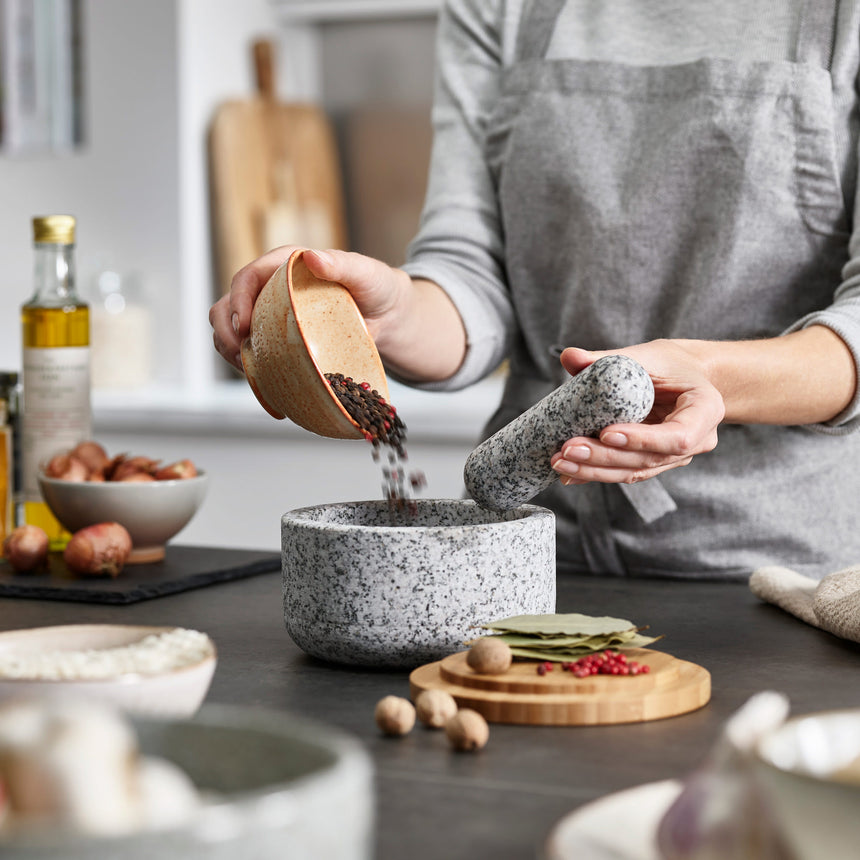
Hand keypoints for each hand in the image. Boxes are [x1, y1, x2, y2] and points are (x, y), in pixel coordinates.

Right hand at [209, 246, 405, 372]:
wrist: (387, 316)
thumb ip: (342, 263)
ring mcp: (270, 318)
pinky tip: (266, 391)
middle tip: (240, 356)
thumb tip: (312, 257)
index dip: (237, 301)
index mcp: (283, 267)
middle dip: (225, 332)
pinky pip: (253, 357)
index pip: (246, 278)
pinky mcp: (277, 343)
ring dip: (231, 355)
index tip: (243, 327)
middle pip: (227, 307)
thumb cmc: (376, 287)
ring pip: (232, 335)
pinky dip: (252, 374)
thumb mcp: (365, 273)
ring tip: (250, 374)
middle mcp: (270, 290)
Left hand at [550, 341, 725, 484]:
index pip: (677, 436)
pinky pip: (626, 472)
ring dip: (595, 470)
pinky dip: (596, 473)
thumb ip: (608, 358)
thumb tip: (568, 356)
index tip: (607, 432)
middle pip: (649, 459)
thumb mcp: (647, 355)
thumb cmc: (672, 364)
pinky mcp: (655, 463)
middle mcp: (697, 440)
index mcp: (705, 410)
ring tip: (560, 462)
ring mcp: (675, 457)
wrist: (687, 377)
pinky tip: (568, 473)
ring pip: (635, 471)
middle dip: (605, 457)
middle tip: (568, 449)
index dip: (642, 439)